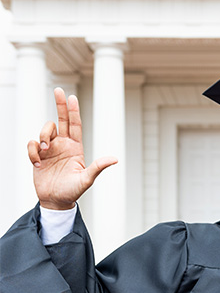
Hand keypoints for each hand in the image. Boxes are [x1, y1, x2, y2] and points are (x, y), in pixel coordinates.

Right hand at [27, 87, 116, 209]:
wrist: (56, 201)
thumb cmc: (72, 191)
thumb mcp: (86, 179)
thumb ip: (98, 167)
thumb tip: (114, 159)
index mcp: (75, 148)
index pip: (75, 125)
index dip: (73, 111)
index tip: (71, 97)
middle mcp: (63, 145)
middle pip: (61, 120)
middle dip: (60, 105)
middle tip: (58, 90)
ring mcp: (50, 150)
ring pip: (45, 130)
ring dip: (43, 136)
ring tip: (45, 151)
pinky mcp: (37, 155)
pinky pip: (32, 144)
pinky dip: (32, 151)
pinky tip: (38, 163)